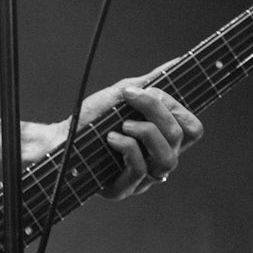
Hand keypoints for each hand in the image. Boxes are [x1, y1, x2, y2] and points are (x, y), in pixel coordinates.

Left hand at [78, 74, 202, 200]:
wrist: (59, 136)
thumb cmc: (92, 118)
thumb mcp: (123, 94)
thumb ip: (151, 83)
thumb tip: (176, 62)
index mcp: (162, 140)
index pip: (193, 129)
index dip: (178, 108)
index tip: (152, 92)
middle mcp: (156, 160)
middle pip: (180, 138)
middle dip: (157, 111)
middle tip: (130, 99)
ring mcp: (142, 178)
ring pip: (168, 159)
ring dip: (146, 133)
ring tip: (123, 124)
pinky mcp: (122, 189)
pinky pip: (140, 170)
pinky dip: (127, 147)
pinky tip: (111, 138)